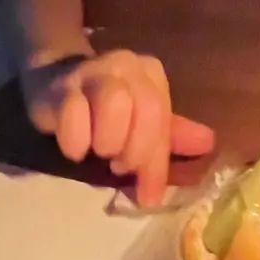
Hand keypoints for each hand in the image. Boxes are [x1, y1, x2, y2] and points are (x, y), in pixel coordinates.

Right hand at [21, 49, 214, 206]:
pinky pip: (74, 116)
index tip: (148, 195)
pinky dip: (76, 142)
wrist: (52, 83)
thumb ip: (169, 136)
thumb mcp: (138, 123)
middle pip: (147, 110)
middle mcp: (126, 65)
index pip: (164, 118)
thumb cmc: (102, 111)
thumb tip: (207, 144)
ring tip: (96, 151)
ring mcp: (92, 71)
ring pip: (115, 104)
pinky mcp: (59, 86)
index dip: (157, 162)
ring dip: (107, 141)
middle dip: (134, 150)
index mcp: (150, 74)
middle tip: (117, 164)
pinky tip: (75, 148)